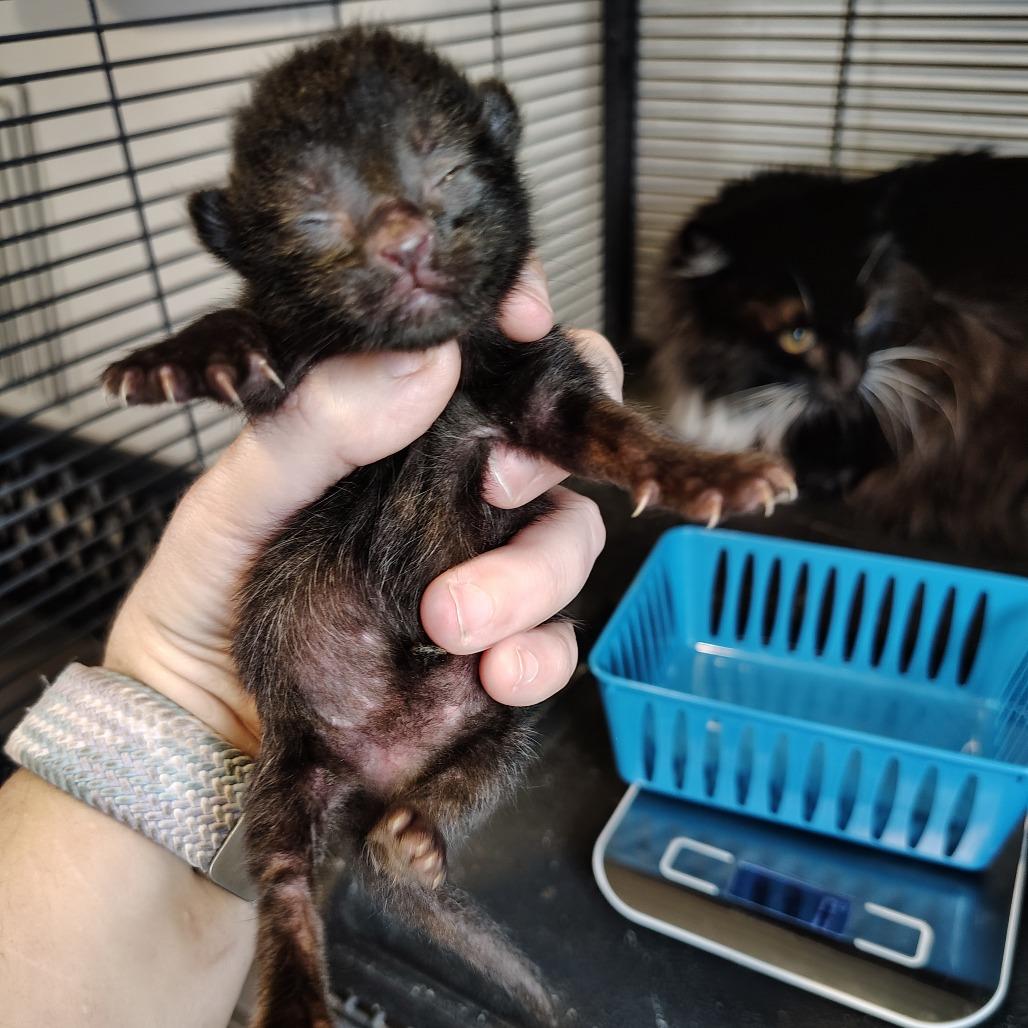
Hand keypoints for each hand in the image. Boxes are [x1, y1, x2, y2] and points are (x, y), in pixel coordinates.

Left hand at [104, 256, 622, 753]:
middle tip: (494, 487)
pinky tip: (495, 672)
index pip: (486, 354)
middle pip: (552, 447)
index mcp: (396, 429)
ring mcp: (480, 566)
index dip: (525, 321)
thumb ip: (316, 425)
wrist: (199, 723)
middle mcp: (452, 489)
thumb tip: (425, 362)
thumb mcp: (236, 498)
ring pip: (567, 539)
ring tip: (451, 622)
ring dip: (532, 577)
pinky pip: (555, 642)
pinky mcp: (493, 647)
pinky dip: (541, 655)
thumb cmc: (210, 592)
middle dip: (542, 463)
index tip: (524, 320)